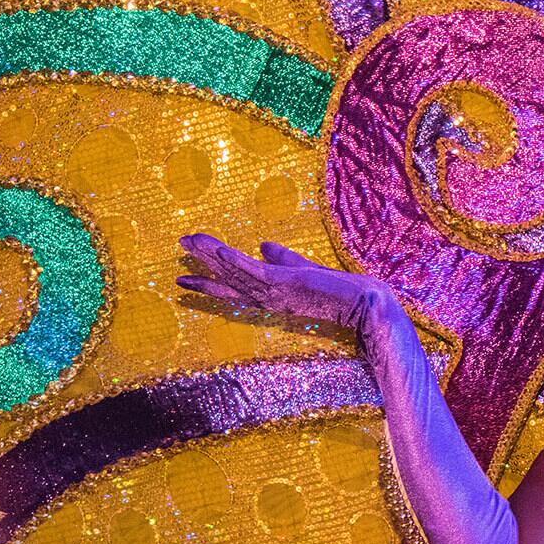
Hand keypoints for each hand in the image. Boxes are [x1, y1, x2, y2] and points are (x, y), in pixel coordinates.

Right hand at [176, 234, 391, 329]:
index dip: (208, 281)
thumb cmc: (337, 290)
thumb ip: (283, 258)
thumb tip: (263, 244)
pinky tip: (219, 249)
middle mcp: (267, 297)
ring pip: (236, 272)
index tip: (183, 276)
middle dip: (202, 263)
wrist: (363, 304)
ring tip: (191, 240)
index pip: (232, 288)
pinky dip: (235, 260)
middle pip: (227, 278)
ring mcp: (275, 292)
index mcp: (269, 294)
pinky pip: (254, 271)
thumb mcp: (304, 269)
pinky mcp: (285, 284)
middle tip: (180, 244)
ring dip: (212, 255)